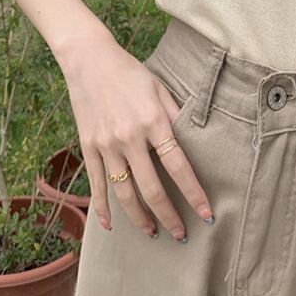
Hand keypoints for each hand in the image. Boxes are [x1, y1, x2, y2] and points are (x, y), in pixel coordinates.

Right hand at [60, 33, 213, 240]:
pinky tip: (109, 226)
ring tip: (153, 233)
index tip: (208, 214)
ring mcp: (106, 145)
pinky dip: (102, 208)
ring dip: (140, 218)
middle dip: (169, 216)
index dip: (194, 194)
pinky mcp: (88, 147)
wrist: (90, 59)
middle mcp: (130, 138)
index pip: (179, 167)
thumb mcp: (160, 89)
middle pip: (152, 189)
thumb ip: (176, 116)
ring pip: (124, 193)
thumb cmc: (131, 73)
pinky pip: (96, 184)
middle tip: (182, 235)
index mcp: (154, 122)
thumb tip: (196, 141)